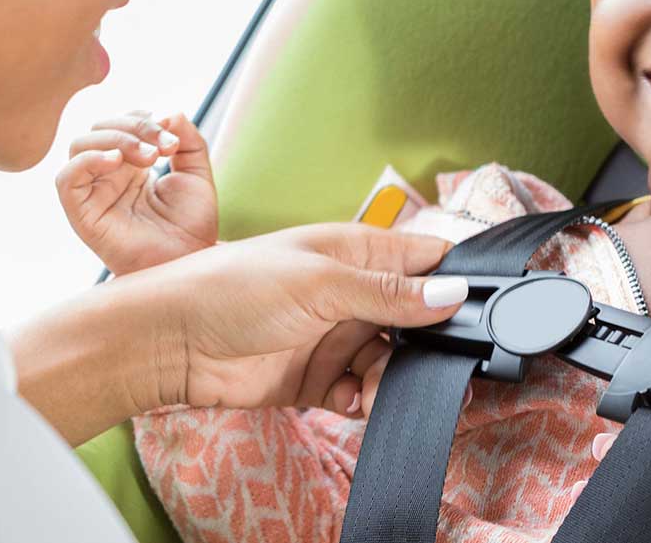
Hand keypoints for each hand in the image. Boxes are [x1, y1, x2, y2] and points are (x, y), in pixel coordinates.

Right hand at [56, 111, 216, 274]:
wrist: (189, 262)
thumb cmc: (191, 226)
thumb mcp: (197, 174)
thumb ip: (188, 139)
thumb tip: (170, 111)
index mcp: (131, 164)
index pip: (121, 121)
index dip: (144, 118)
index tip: (172, 137)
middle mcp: (107, 175)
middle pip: (100, 127)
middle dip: (134, 127)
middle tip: (163, 147)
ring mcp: (93, 193)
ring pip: (79, 145)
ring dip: (115, 139)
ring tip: (148, 156)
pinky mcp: (82, 214)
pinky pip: (66, 179)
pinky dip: (87, 161)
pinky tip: (118, 162)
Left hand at [126, 223, 465, 415]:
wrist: (172, 341)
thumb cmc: (232, 288)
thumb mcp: (319, 281)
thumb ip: (388, 292)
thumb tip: (453, 294)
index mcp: (354, 251)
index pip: (424, 257)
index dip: (455, 279)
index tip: (478, 307)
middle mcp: (349, 292)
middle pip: (416, 319)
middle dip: (428, 343)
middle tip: (434, 364)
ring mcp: (333, 335)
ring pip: (391, 360)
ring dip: (392, 377)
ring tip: (373, 384)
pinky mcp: (317, 378)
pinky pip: (360, 392)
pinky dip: (362, 399)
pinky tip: (348, 397)